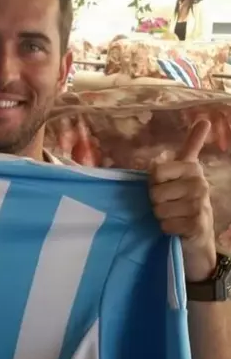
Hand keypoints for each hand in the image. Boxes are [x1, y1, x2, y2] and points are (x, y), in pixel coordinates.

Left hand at [149, 120, 216, 281]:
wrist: (198, 238)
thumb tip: (205, 120)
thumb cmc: (183, 202)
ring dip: (161, 216)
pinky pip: (166, 224)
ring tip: (173, 217)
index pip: (156, 171)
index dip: (153, 183)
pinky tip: (177, 228)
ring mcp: (200, 204)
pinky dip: (167, 229)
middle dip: (156, 202)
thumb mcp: (183, 174)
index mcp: (192, 169)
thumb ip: (191, 147)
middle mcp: (199, 183)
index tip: (164, 186)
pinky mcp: (197, 224)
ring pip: (159, 209)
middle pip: (154, 192)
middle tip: (169, 205)